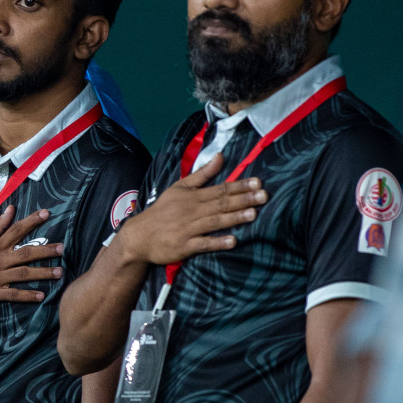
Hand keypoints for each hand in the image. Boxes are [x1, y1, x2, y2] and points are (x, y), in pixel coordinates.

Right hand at [0, 205, 62, 311]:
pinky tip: (41, 296)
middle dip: (45, 250)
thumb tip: (10, 209)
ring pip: (23, 274)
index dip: (31, 221)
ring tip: (59, 272)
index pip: (15, 230)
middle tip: (62, 248)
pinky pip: (13, 294)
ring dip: (42, 273)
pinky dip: (27, 295)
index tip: (46, 214)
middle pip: (25, 253)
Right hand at [117, 153, 266, 266]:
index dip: (239, 186)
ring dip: (234, 218)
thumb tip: (220, 156)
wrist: (139, 236)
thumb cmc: (162, 211)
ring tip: (253, 214)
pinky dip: (217, 242)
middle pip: (220, 204)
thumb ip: (202, 174)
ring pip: (214, 222)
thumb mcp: (179, 188)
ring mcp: (188, 229)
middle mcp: (192, 211)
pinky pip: (203, 244)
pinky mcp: (185, 246)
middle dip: (243, 200)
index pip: (219, 189)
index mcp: (192, 197)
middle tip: (263, 196)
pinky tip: (232, 241)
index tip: (258, 183)